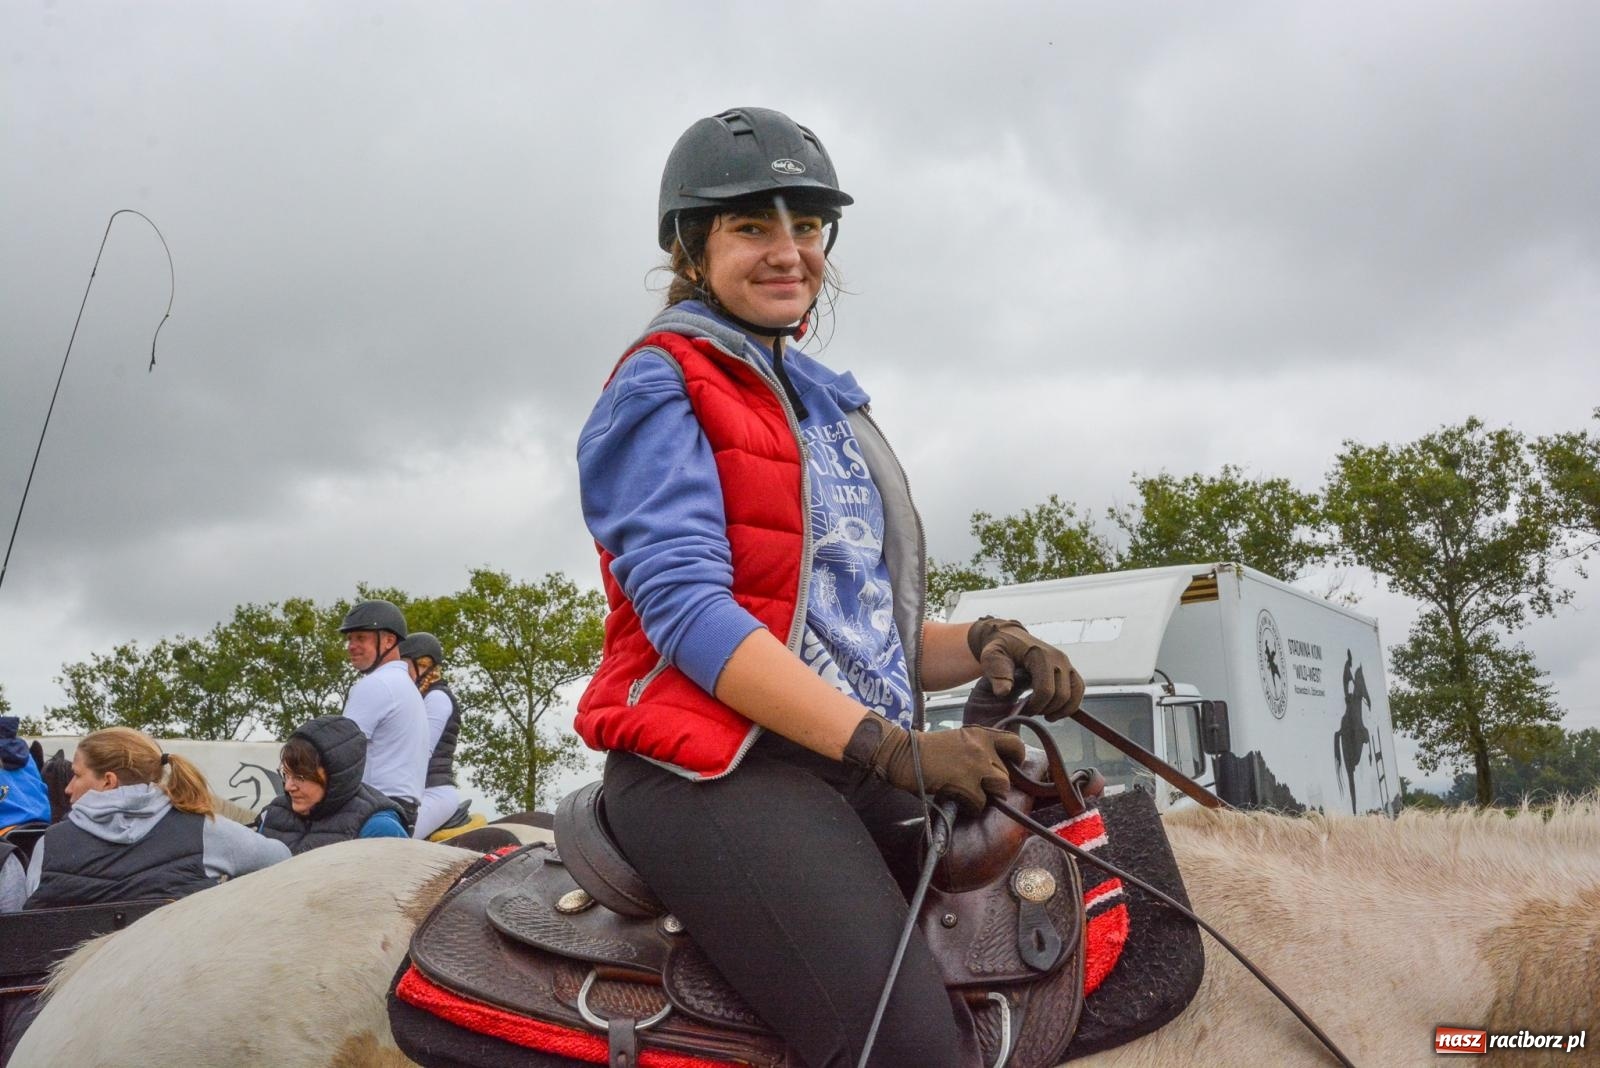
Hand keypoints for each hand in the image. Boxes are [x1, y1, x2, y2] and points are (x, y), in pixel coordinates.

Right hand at [843, 713, 1024, 813]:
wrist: (904, 754)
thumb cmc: (928, 749)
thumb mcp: (959, 739)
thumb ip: (978, 748)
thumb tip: (993, 767)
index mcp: (981, 734)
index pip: (1015, 743)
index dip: (1017, 758)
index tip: (1011, 766)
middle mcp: (983, 748)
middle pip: (1007, 774)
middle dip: (996, 784)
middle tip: (980, 787)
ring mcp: (976, 766)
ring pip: (1000, 788)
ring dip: (988, 796)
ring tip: (972, 795)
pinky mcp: (966, 784)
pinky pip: (980, 803)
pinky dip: (971, 807)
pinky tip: (959, 801)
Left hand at [966, 617, 1084, 720]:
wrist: (1009, 638)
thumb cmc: (1000, 649)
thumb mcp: (991, 658)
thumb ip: (997, 673)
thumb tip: (1003, 692)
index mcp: (1040, 655)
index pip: (1045, 690)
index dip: (1035, 706)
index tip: (1022, 711)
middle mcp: (1058, 658)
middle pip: (1061, 695)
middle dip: (1046, 709)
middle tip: (1030, 712)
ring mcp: (1066, 663)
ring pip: (1074, 694)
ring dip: (1061, 710)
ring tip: (1044, 714)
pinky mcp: (1069, 668)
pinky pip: (1079, 689)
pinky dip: (1071, 704)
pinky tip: (1054, 711)